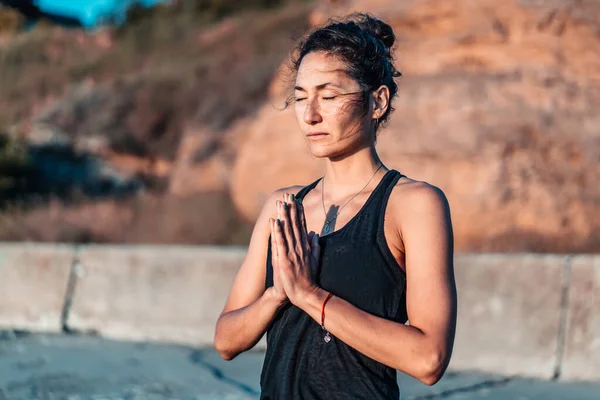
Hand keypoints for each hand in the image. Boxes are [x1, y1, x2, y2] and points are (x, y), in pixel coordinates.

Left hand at [271, 192, 320, 306]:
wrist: (305, 294)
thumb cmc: (308, 278)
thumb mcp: (314, 260)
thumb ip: (315, 246)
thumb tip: (314, 234)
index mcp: (305, 246)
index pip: (302, 225)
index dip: (299, 212)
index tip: (297, 200)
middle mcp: (299, 246)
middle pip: (294, 224)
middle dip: (291, 209)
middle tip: (288, 194)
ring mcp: (292, 252)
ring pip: (287, 230)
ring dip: (284, 215)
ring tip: (281, 202)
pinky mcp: (284, 260)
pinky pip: (280, 243)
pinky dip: (277, 231)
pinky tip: (275, 221)